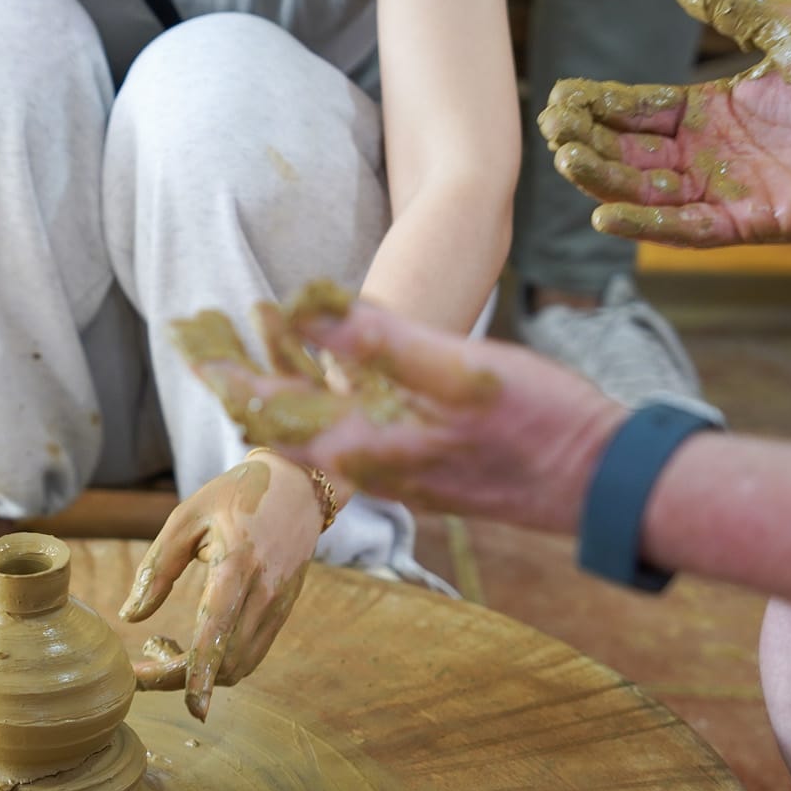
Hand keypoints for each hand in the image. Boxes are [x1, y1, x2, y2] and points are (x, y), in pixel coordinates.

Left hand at [123, 452, 322, 721]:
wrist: (297, 485)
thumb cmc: (233, 496)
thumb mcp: (187, 517)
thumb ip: (158, 568)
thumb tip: (131, 615)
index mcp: (239, 564)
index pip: (219, 629)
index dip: (203, 671)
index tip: (191, 707)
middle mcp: (265, 593)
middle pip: (226, 661)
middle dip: (180, 680)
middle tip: (138, 670)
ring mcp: (278, 606)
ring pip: (240, 666)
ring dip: (198, 674)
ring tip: (160, 646)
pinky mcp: (282, 612)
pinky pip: (250, 654)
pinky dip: (218, 664)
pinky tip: (192, 645)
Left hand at [171, 283, 627, 535]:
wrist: (605, 481)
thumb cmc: (538, 424)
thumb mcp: (457, 369)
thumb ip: (376, 341)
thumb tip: (299, 309)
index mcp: (362, 445)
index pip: (266, 409)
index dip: (224, 369)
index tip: (186, 333)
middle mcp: (367, 466)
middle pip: (278, 423)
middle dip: (239, 375)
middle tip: (202, 333)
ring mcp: (394, 469)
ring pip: (312, 430)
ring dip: (279, 383)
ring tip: (254, 339)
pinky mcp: (420, 465)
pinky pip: (347, 433)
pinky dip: (324, 396)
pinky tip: (328, 373)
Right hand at [539, 0, 790, 246]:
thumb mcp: (785, 28)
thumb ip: (728, 6)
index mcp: (706, 114)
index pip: (634, 111)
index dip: (595, 105)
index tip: (559, 96)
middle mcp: (704, 156)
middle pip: (626, 153)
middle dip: (585, 141)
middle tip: (553, 127)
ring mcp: (720, 192)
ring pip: (642, 191)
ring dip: (601, 179)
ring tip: (567, 158)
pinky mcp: (744, 224)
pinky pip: (682, 229)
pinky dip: (642, 225)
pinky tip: (603, 215)